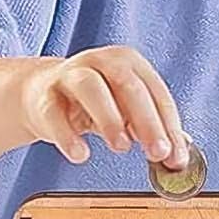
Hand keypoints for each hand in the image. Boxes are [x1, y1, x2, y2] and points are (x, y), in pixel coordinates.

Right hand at [18, 46, 189, 168]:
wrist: (39, 93)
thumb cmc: (92, 101)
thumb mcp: (124, 108)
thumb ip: (150, 127)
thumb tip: (179, 153)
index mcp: (129, 62)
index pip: (157, 93)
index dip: (170, 126)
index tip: (177, 156)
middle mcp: (102, 61)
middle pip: (129, 86)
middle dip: (148, 122)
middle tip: (158, 153)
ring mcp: (71, 74)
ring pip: (92, 89)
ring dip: (111, 119)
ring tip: (122, 147)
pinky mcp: (44, 94)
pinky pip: (54, 113)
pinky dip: (68, 136)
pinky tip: (81, 154)